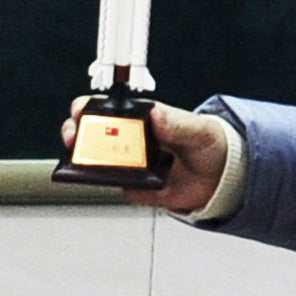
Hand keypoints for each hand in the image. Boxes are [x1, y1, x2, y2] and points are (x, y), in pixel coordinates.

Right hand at [61, 99, 236, 213]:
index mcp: (138, 117)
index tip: (80, 113)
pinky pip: (118, 187)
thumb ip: (177, 122)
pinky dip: (117, 185)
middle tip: (74, 140)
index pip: (101, 108)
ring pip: (95, 162)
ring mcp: (127, 164)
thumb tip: (156, 114)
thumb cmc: (207, 144)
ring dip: (87, 163)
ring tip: (92, 165)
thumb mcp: (198, 129)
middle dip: (74, 134)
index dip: (84, 109)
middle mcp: (126, 139)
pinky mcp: (133, 187)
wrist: (221, 177)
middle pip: (87, 134)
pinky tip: (129, 182)